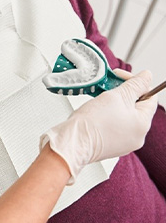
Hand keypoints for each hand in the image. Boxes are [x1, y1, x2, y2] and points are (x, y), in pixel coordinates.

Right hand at [40, 70, 157, 183]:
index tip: (121, 76)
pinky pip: (114, 126)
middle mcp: (137, 136)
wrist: (74, 141)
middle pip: (136, 107)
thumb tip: (147, 76)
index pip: (149, 98)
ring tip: (99, 99)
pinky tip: (96, 112)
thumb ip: (135, 85)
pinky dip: (107, 116)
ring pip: (123, 116)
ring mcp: (124, 143)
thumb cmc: (93, 122)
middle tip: (108, 86)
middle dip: (122, 94)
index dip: (136, 83)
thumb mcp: (116, 96)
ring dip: (113, 104)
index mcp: (143, 124)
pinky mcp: (111, 145)